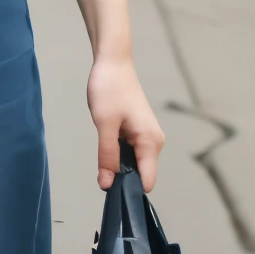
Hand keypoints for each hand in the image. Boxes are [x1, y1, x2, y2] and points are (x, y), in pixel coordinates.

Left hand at [88, 53, 164, 191]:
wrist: (113, 62)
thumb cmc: (109, 89)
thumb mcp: (105, 125)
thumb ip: (107, 157)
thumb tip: (107, 186)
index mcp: (151, 142)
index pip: (146, 181)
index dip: (129, 190)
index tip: (110, 191)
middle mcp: (154, 142)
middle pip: (140, 174)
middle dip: (122, 178)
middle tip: (100, 171)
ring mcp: (147, 137)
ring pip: (134, 163)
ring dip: (118, 164)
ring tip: (102, 155)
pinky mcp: (139, 131)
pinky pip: (131, 152)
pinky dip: (119, 154)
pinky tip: (107, 144)